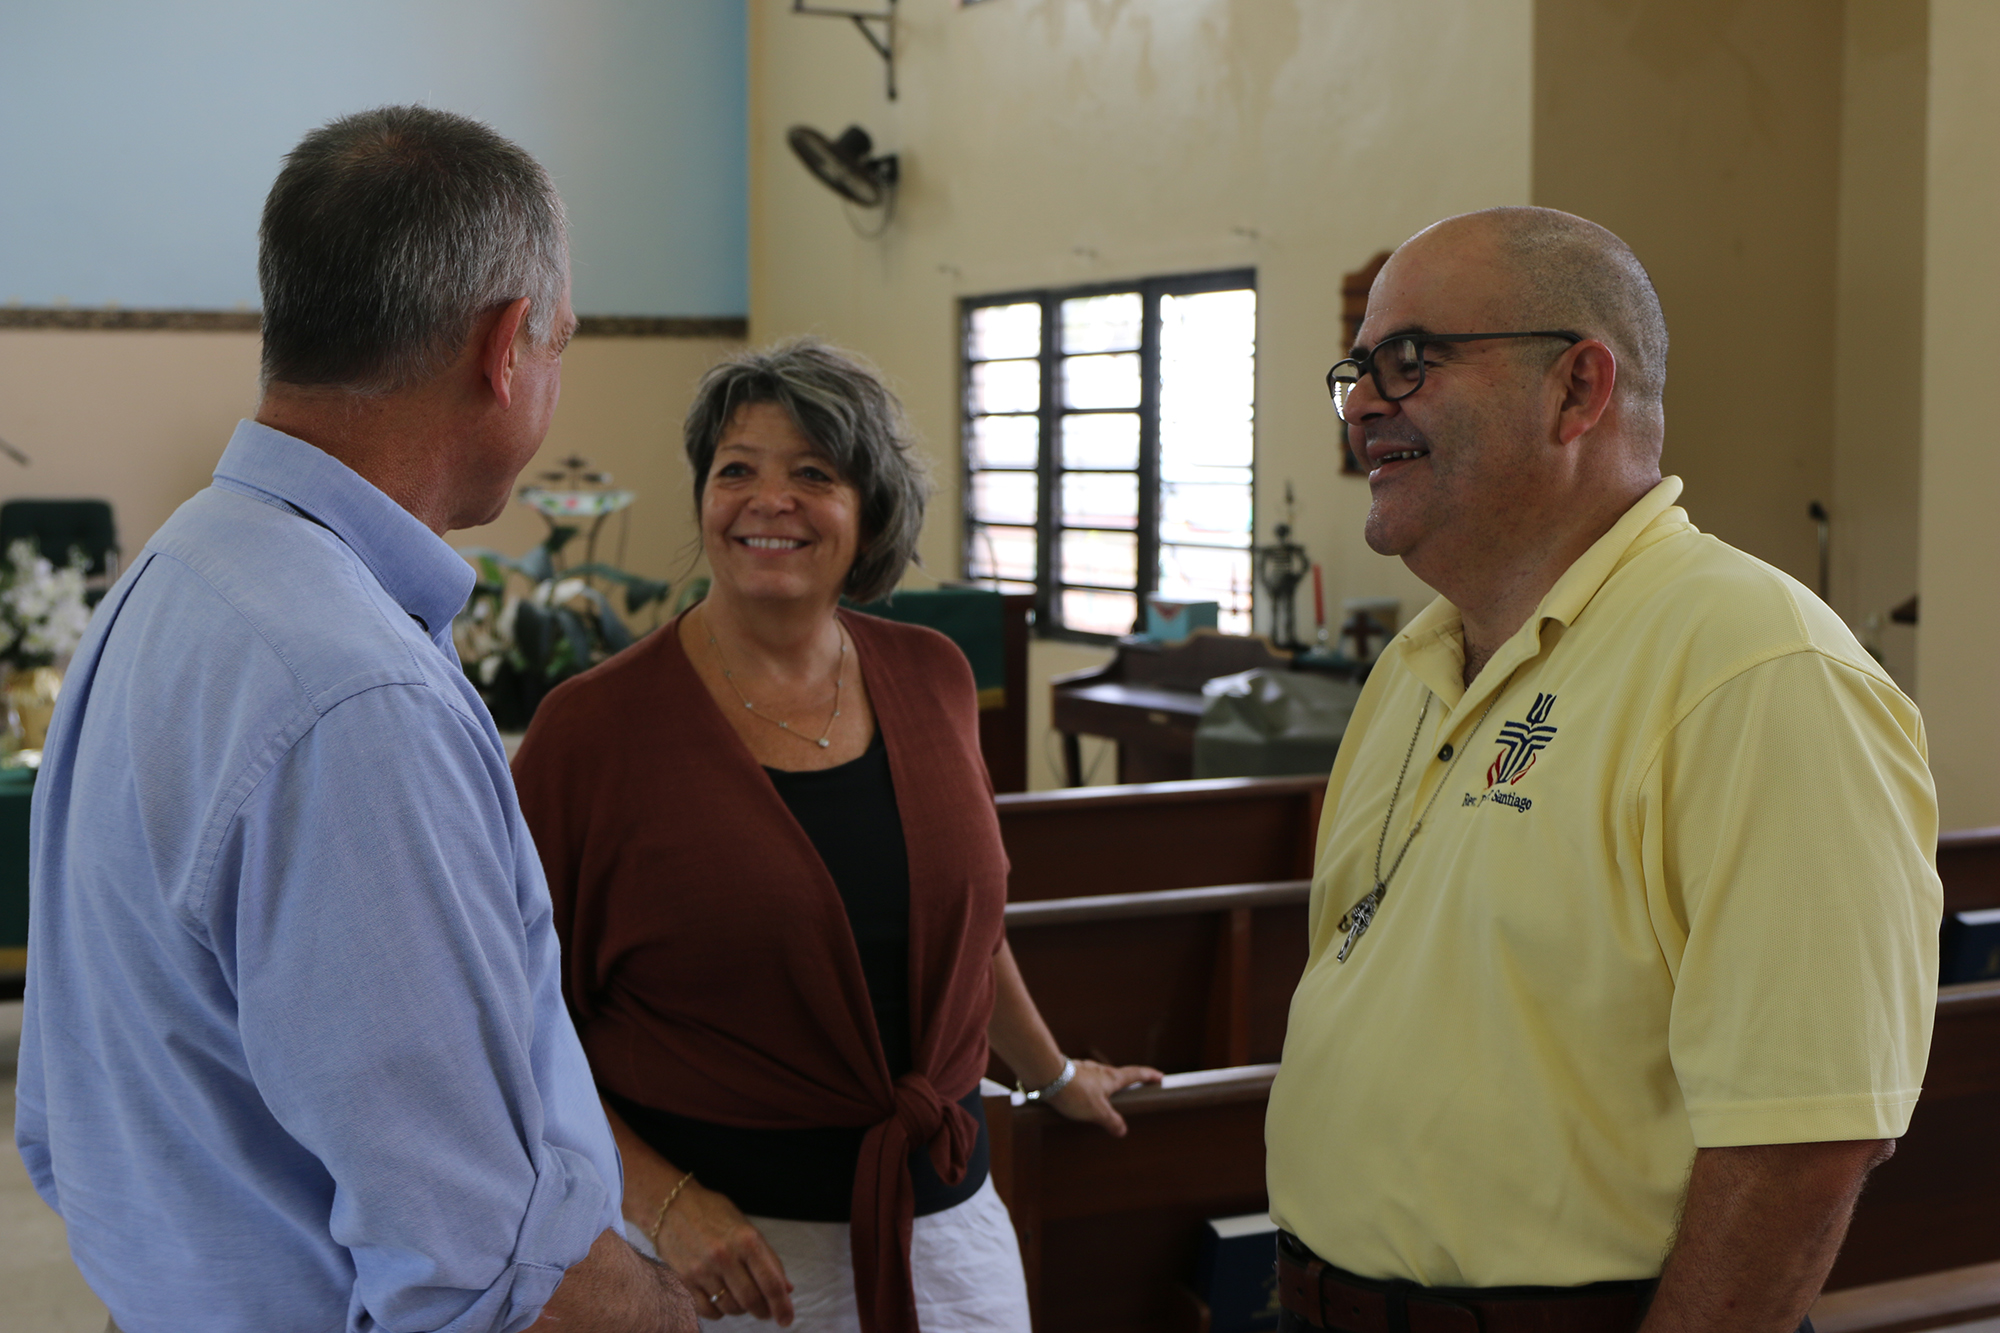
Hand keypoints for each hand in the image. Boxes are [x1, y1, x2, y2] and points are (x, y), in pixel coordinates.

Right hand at [652, 1180, 794, 1324]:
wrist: (671, 1206)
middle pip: (751, 1300)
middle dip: (763, 1311)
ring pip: (730, 1307)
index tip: (786, 1319)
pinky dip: (719, 1311)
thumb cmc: (713, 1214)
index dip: (782, 1305)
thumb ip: (768, 1259)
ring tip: (742, 1299)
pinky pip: (708, 1310)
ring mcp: (702, 1269)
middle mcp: (725, 1256)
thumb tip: (787, 1289)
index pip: (770, 1282)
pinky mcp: (685, 1280)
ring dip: (741, 1309)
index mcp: (746, 1240)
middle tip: (766, 1311)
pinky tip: (721, 1300)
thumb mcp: (746, 1228)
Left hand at [1046, 1059, 1162, 1136]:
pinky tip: (1079, 1095)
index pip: (1136, 1074)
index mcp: (1112, 1078)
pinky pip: (1083, 1080)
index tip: (1160, 1076)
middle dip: (1126, 1081)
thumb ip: (1112, 1121)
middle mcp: (1099, 1070)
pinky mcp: (1070, 1073)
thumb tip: (1122, 1130)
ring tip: (1103, 1097)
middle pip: (1118, 1074)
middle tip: (1133, 1087)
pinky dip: (1087, 1087)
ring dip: (1104, 1084)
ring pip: (1099, 1077)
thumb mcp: (1098, 1112)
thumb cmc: (1075, 1092)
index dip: (1149, 1075)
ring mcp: (1084, 1069)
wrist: (1047, 1076)